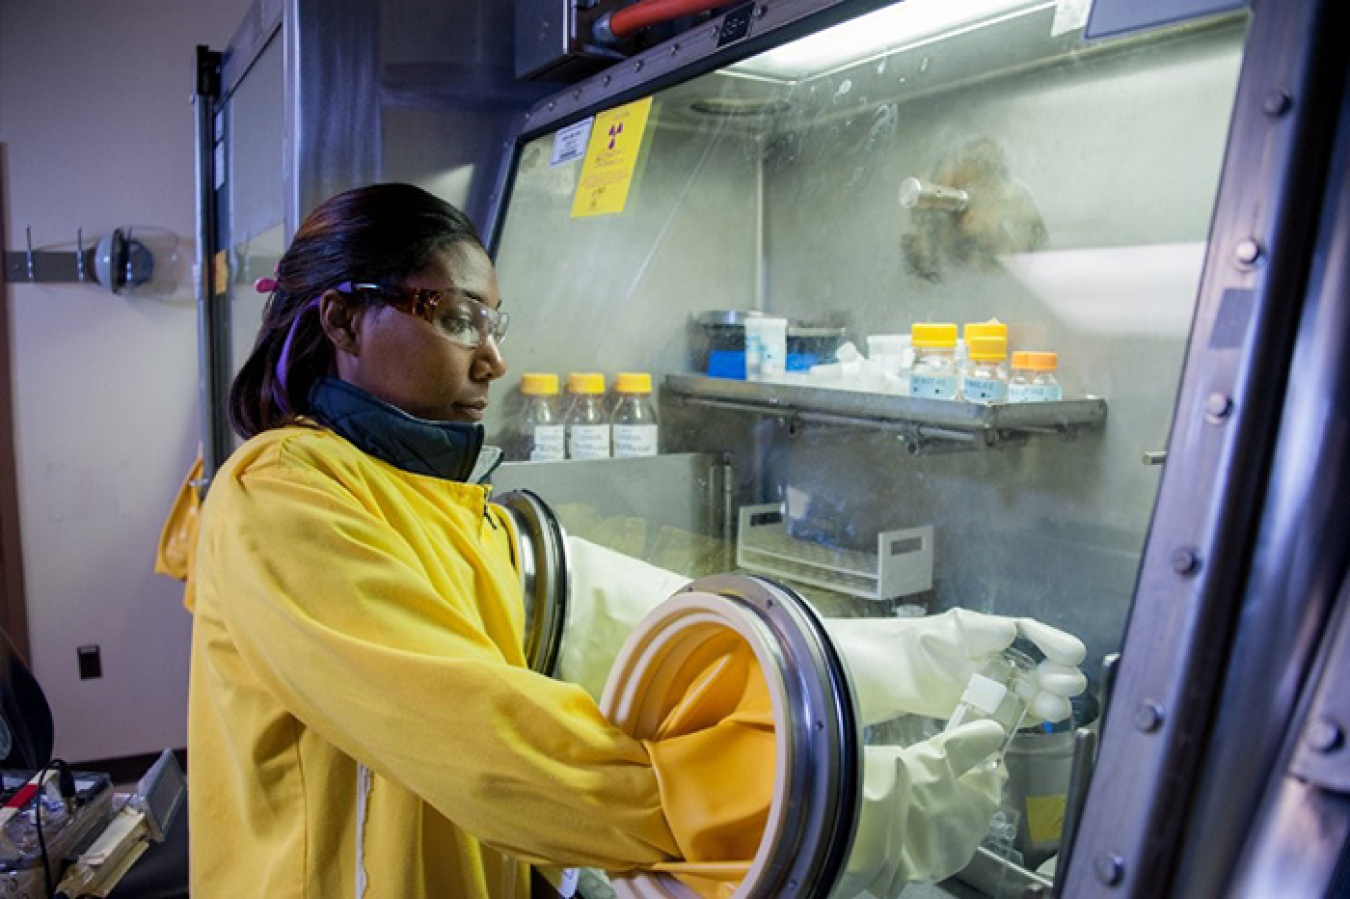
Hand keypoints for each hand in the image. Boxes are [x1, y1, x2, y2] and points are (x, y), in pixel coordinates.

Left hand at [824, 609, 1087, 725]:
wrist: (884, 676)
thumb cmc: (917, 647)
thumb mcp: (951, 633)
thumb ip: (983, 633)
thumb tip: (1011, 632)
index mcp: (993, 634)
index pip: (1033, 634)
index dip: (1054, 642)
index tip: (1073, 653)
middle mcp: (999, 658)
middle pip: (1040, 667)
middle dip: (1058, 675)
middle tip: (1063, 684)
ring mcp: (994, 686)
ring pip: (1033, 693)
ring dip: (1049, 700)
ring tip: (1055, 707)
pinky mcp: (984, 712)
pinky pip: (1015, 715)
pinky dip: (1029, 718)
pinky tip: (1039, 719)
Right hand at [835, 719, 1007, 895]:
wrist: (871, 833)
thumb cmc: (912, 788)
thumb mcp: (939, 754)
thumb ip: (969, 741)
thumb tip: (995, 730)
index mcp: (982, 809)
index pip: (991, 783)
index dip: (977, 765)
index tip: (959, 752)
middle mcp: (971, 838)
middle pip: (968, 805)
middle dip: (953, 788)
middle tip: (926, 770)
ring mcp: (946, 858)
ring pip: (946, 826)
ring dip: (934, 809)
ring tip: (908, 792)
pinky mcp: (921, 871)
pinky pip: (925, 842)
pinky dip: (917, 828)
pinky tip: (899, 815)